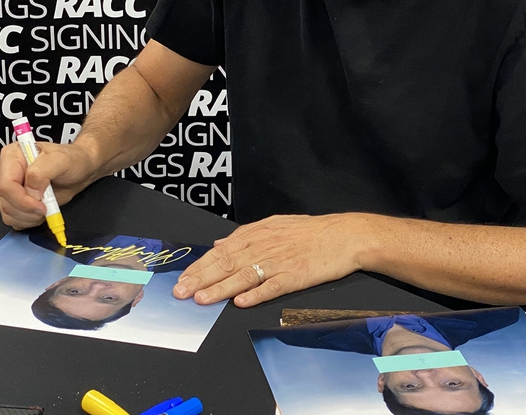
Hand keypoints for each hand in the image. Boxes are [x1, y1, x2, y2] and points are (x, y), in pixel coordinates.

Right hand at [0, 141, 97, 228]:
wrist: (80, 169)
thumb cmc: (72, 160)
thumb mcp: (61, 159)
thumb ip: (43, 171)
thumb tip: (30, 189)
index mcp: (13, 155)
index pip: (6, 185)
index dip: (22, 199)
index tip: (41, 204)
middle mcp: (7, 171)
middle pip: (6, 201)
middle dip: (28, 210)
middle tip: (46, 206)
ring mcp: (10, 187)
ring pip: (8, 213)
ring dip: (29, 217)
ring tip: (46, 207)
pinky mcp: (14, 201)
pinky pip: (12, 219)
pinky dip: (27, 220)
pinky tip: (40, 211)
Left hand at [173, 213, 367, 307]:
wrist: (344, 235)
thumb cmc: (310, 231)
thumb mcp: (275, 224)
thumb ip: (246, 235)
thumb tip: (219, 244)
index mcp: (258, 233)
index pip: (222, 251)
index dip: (200, 265)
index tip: (182, 278)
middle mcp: (265, 246)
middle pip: (227, 263)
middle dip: (201, 278)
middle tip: (181, 292)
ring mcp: (280, 262)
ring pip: (244, 275)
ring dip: (221, 289)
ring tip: (202, 299)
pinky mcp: (296, 276)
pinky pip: (272, 286)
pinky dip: (256, 294)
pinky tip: (240, 302)